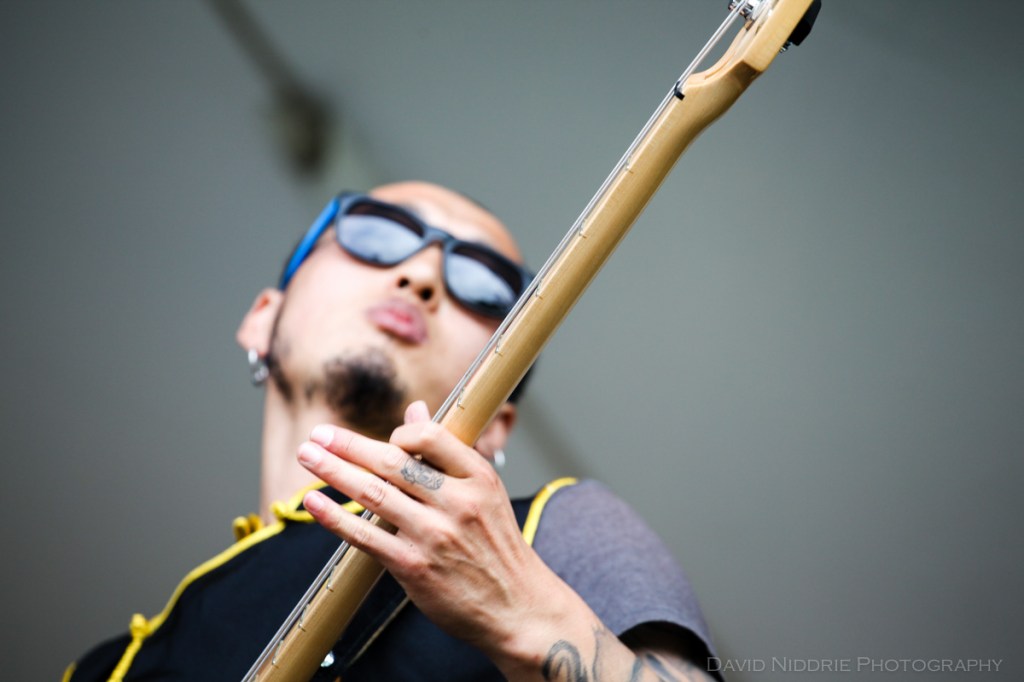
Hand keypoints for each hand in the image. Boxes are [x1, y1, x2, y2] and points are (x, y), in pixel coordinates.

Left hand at [296, 401, 545, 650]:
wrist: (518, 608)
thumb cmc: (498, 548)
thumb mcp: (486, 493)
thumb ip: (447, 454)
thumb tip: (415, 412)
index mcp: (479, 478)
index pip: (431, 437)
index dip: (400, 433)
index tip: (380, 439)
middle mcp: (457, 503)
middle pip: (393, 463)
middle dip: (348, 445)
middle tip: (319, 433)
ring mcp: (434, 535)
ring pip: (374, 494)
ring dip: (333, 472)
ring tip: (307, 456)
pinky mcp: (414, 567)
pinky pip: (365, 536)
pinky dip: (335, 517)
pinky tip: (315, 502)